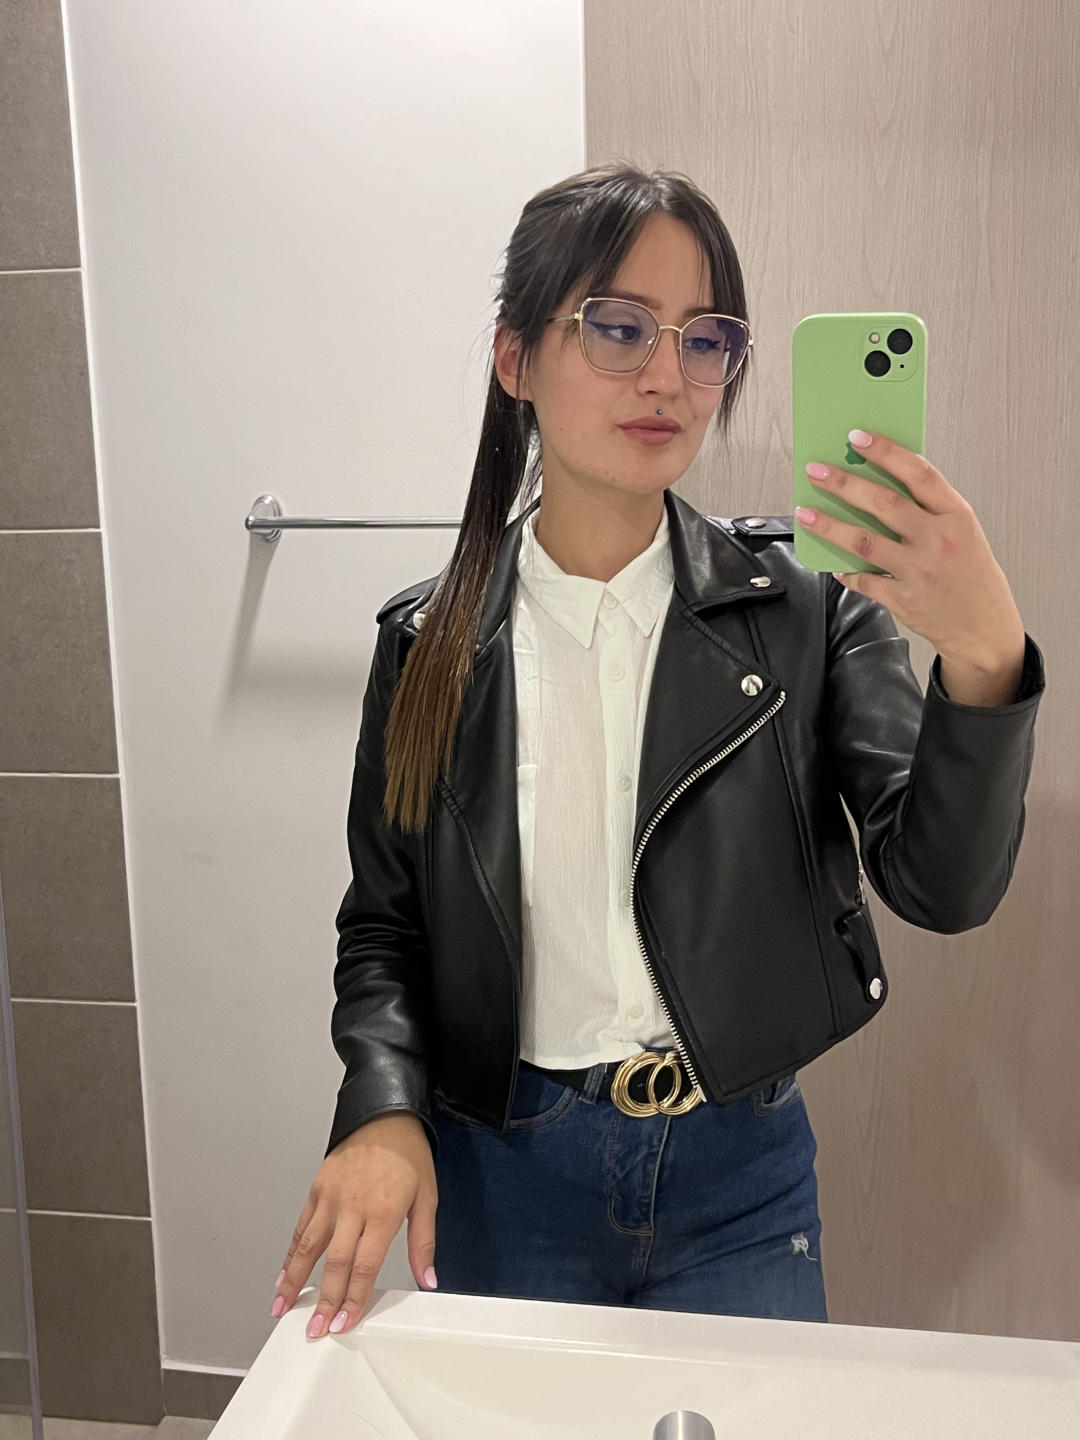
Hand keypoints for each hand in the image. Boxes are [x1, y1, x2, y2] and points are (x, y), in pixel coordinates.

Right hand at [272, 1112, 437, 1339]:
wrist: (386, 1114)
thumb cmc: (408, 1154)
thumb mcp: (427, 1197)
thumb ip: (423, 1242)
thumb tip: (428, 1279)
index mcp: (383, 1211)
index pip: (365, 1266)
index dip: (354, 1298)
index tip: (344, 1322)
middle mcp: (353, 1206)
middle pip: (335, 1263)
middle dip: (323, 1301)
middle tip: (315, 1330)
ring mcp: (331, 1197)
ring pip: (308, 1247)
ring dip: (294, 1281)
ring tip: (282, 1309)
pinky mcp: (317, 1188)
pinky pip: (301, 1226)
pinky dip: (291, 1252)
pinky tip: (283, 1273)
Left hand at [796, 428, 1026, 703]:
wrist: (983, 625)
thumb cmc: (970, 572)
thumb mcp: (962, 530)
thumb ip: (927, 507)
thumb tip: (878, 481)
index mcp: (956, 516)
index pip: (919, 474)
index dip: (886, 452)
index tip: (858, 438)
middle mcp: (937, 540)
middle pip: (884, 504)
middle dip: (845, 484)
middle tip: (816, 472)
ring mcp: (919, 570)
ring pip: (865, 542)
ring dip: (830, 525)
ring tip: (806, 512)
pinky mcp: (902, 598)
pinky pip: (864, 580)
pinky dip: (846, 572)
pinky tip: (833, 564)